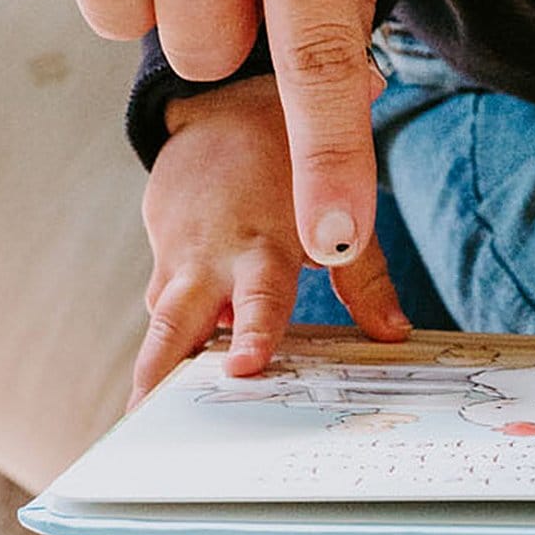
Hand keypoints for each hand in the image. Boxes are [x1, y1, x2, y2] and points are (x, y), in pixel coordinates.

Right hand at [131, 77, 409, 406]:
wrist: (227, 110)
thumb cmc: (292, 166)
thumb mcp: (335, 214)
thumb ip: (363, 276)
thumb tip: (394, 334)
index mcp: (265, 246)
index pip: (262, 295)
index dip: (254, 330)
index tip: (245, 366)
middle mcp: (214, 256)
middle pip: (179, 322)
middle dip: (160, 374)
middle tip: (146, 424)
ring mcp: (178, 255)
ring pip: (160, 320)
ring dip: (151, 369)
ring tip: (140, 423)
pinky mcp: (159, 251)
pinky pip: (160, 301)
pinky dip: (163, 338)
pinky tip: (160, 382)